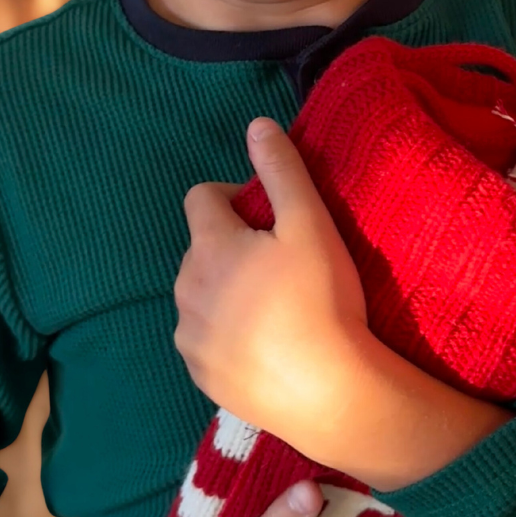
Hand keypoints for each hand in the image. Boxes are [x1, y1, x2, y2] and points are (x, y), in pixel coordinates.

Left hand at [174, 118, 369, 439]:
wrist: (329, 392)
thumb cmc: (322, 300)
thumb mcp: (310, 223)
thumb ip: (281, 170)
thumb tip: (256, 124)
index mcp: (209, 246)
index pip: (201, 196)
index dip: (234, 198)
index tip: (270, 220)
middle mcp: (185, 288)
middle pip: (200, 247)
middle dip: (231, 246)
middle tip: (282, 265)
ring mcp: (189, 337)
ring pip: (200, 295)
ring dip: (226, 290)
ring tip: (277, 308)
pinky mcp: (201, 376)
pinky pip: (205, 339)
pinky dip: (227, 333)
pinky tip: (268, 345)